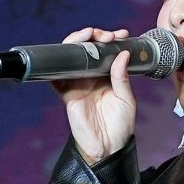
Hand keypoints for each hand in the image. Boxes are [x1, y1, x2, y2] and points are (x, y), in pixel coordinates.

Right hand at [56, 26, 136, 164]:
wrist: (108, 148)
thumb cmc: (120, 127)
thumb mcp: (126, 99)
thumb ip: (122, 77)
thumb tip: (122, 53)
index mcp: (108, 77)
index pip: (106, 52)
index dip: (111, 40)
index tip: (120, 34)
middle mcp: (92, 78)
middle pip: (87, 49)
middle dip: (95, 36)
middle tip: (106, 36)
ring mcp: (78, 84)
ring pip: (72, 57)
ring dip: (77, 43)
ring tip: (89, 37)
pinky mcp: (67, 94)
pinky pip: (57, 77)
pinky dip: (57, 64)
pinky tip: (66, 53)